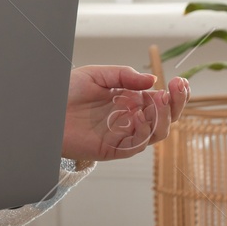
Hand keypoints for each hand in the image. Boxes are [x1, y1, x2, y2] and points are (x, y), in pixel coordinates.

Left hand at [61, 65, 190, 162]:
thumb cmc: (68, 92)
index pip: (161, 101)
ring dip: (162, 117)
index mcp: (131, 101)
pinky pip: (137, 144)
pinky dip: (143, 131)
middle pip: (165, 118)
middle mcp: (132, 119)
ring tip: (159, 99)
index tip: (181, 82)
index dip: (175, 93)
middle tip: (178, 89)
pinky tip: (140, 115)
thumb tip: (151, 80)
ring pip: (157, 133)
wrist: (45, 110)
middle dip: (176, 104)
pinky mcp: (114, 149)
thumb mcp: (97, 76)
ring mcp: (124, 134)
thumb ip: (123, 76)